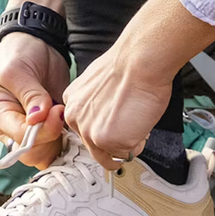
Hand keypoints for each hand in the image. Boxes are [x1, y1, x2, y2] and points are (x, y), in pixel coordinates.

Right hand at [0, 0, 68, 169]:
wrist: (37, 44)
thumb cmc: (19, 54)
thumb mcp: (17, 70)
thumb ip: (30, 95)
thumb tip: (38, 119)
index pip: (21, 138)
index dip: (42, 129)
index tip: (57, 109)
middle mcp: (13, 129)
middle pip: (33, 153)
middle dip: (52, 138)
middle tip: (63, 112)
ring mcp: (34, 130)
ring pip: (48, 154)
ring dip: (63, 142)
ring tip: (69, 116)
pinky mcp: (52, 127)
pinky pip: (61, 145)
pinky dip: (71, 140)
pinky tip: (76, 124)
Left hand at [62, 47, 173, 170]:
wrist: (140, 62)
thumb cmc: (129, 67)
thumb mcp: (101, 86)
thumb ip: (99, 106)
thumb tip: (110, 116)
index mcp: (73, 104)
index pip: (86, 131)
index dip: (106, 129)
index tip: (115, 129)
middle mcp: (76, 120)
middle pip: (96, 147)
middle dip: (116, 141)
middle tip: (132, 125)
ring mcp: (91, 133)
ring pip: (112, 153)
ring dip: (128, 142)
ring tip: (138, 120)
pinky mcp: (108, 141)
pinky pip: (129, 152)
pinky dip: (139, 142)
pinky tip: (142, 123)